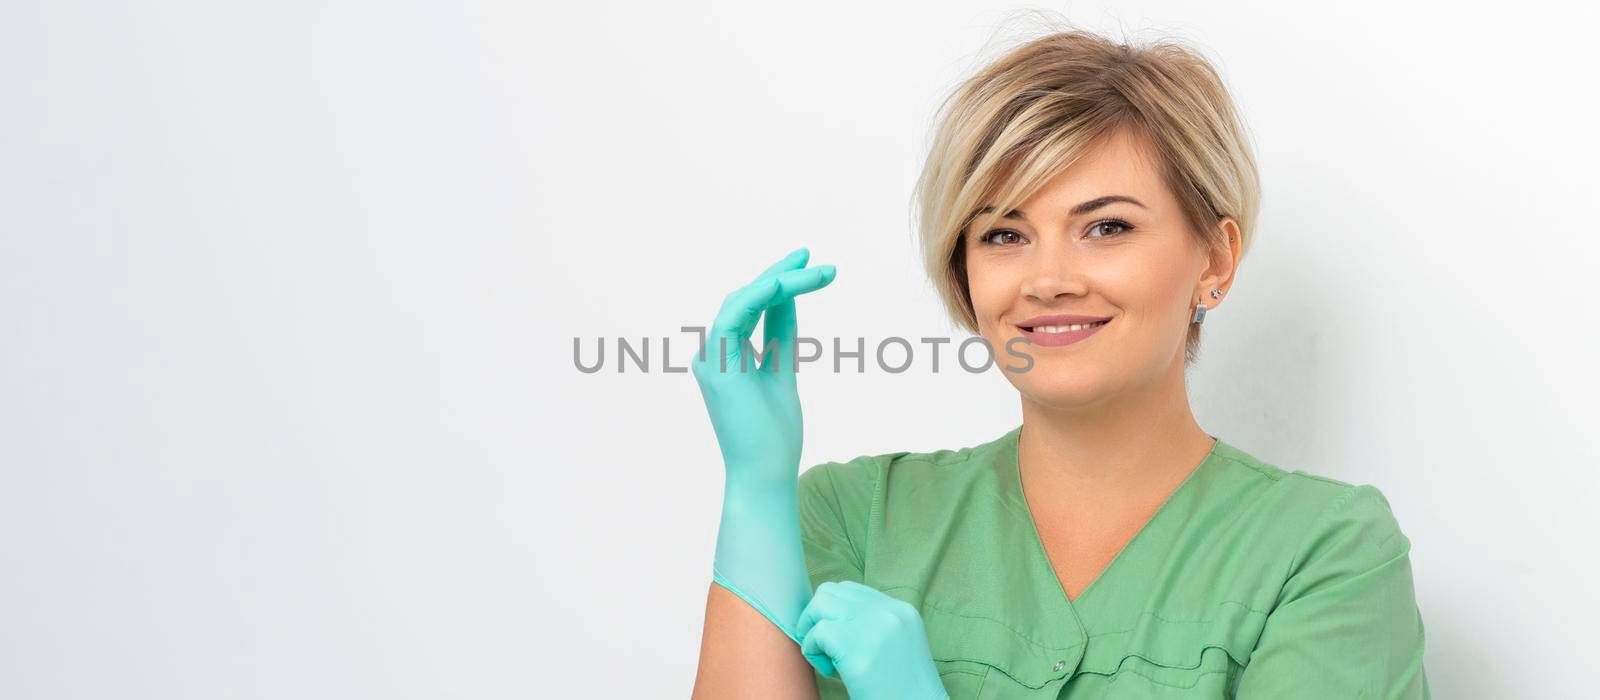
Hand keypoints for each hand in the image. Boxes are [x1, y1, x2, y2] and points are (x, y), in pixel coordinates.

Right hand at [691, 247, 835, 484]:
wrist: (766, 472)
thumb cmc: (775, 433)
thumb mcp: (782, 370)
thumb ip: (781, 333)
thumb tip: (788, 297)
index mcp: (725, 356)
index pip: (751, 308)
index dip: (778, 282)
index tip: (810, 266)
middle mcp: (711, 353)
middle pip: (746, 299)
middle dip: (780, 274)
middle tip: (813, 257)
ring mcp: (709, 358)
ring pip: (742, 301)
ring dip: (780, 282)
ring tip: (816, 272)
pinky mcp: (715, 365)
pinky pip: (735, 316)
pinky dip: (760, 296)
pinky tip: (787, 284)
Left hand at [797, 581, 950, 699]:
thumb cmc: (904, 690)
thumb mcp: (899, 647)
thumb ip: (874, 627)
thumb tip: (830, 619)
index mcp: (902, 611)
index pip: (851, 591)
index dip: (834, 613)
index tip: (837, 640)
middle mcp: (888, 611)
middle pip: (830, 592)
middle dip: (817, 617)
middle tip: (825, 648)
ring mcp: (873, 626)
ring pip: (820, 604)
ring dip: (812, 631)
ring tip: (827, 659)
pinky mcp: (856, 647)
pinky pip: (817, 633)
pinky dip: (812, 651)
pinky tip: (829, 671)